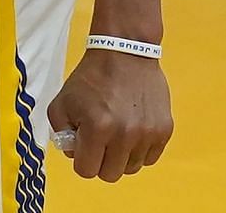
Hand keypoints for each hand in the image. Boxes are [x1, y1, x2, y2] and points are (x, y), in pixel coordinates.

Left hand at [47, 49, 172, 181]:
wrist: (125, 52)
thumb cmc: (90, 77)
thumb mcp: (61, 101)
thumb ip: (61, 133)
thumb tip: (75, 154)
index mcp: (97, 128)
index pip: (86, 171)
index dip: (81, 159)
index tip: (83, 144)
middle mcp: (125, 135)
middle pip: (110, 174)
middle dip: (100, 160)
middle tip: (100, 140)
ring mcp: (148, 134)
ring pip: (132, 168)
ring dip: (121, 156)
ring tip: (117, 132)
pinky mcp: (165, 130)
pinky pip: (150, 157)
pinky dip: (140, 150)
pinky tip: (133, 130)